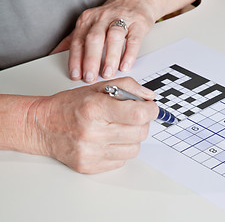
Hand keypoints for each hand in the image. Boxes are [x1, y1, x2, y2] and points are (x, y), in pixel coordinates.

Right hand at [28, 77, 157, 173]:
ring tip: (118, 129)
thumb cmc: (71, 105)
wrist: (43, 126)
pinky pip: (122, 161)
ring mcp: (91, 152)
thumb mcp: (99, 87)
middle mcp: (93, 132)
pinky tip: (108, 141)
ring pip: (134, 149)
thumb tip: (150, 98)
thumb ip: (128, 87)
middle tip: (133, 117)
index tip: (151, 108)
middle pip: (140, 133)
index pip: (138, 114)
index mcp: (95, 108)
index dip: (151, 110)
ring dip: (132, 138)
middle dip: (143, 123)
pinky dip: (120, 150)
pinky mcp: (90, 166)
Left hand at [51, 0, 155, 82]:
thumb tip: (55, 54)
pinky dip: (129, 54)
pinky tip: (125, 66)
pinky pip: (133, 40)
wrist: (135, 1)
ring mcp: (121, 20)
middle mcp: (103, 18)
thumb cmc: (111, 17)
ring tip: (107, 73)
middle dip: (90, 60)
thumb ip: (74, 39)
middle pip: (94, 39)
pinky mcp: (138, 24)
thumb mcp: (89, 24)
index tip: (76, 75)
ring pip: (113, 37)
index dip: (76, 59)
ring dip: (109, 57)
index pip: (79, 41)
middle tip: (90, 77)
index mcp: (88, 20)